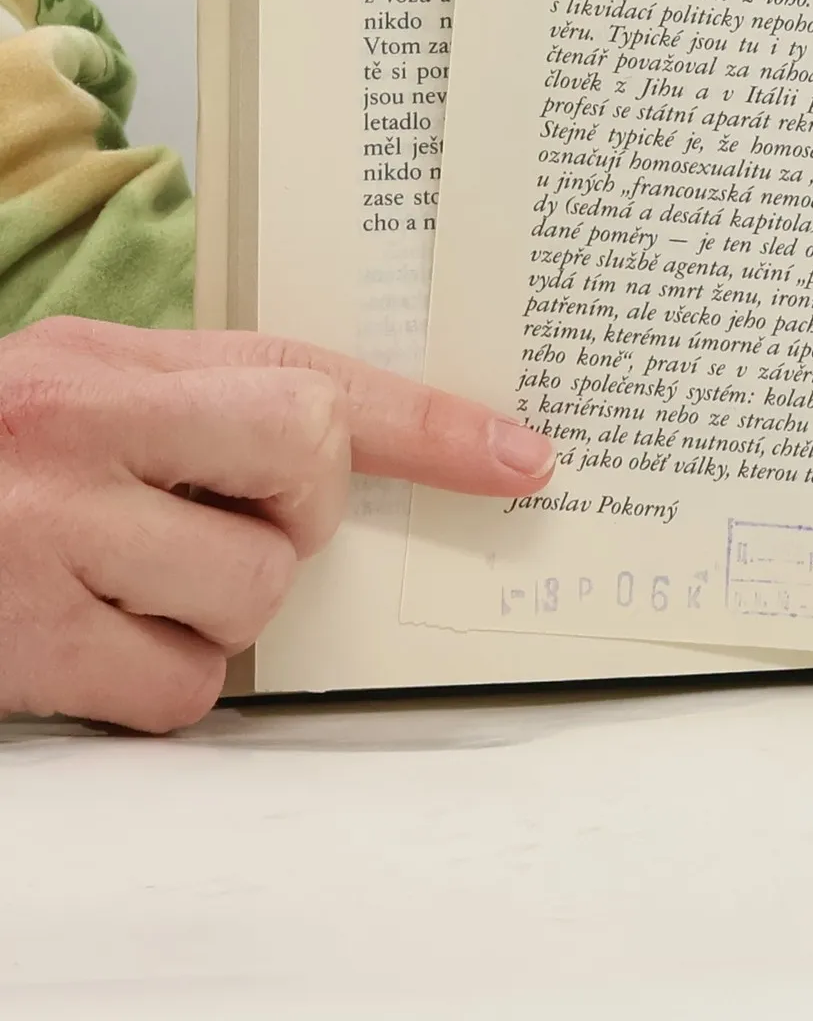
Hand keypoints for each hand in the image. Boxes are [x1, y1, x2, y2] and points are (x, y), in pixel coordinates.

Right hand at [0, 317, 554, 730]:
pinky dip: (161, 683)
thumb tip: (342, 444)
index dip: (433, 423)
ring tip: (126, 578)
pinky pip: (181, 692)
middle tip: (212, 514)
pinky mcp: (23, 646)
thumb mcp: (79, 389)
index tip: (523, 459)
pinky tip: (94, 643)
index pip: (312, 375)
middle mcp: (79, 433)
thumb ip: (198, 402)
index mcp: (108, 361)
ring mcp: (45, 540)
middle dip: (292, 516)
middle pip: (308, 476)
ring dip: (217, 608)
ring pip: (254, 596)